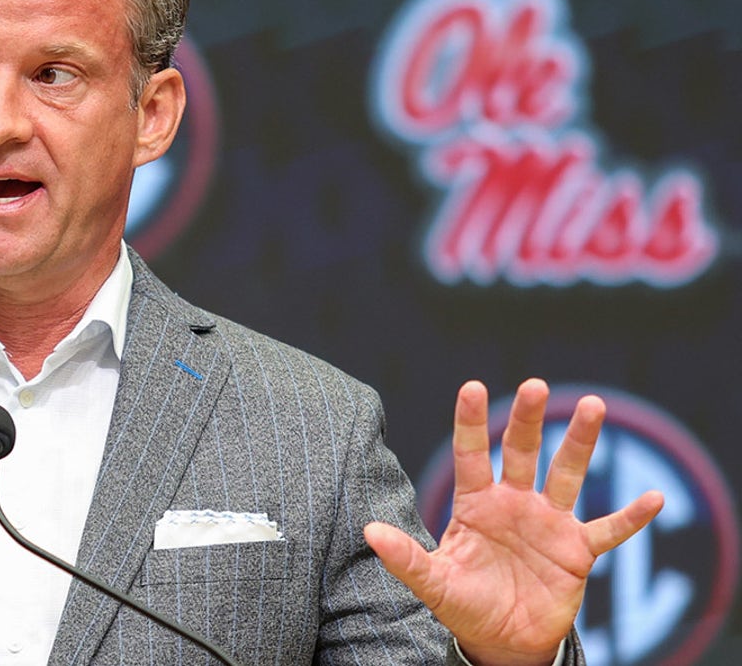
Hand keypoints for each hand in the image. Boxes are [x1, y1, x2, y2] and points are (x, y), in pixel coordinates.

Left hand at [364, 379, 663, 665]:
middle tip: (535, 385)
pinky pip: (608, 531)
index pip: (471, 454)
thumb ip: (405, 558)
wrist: (502, 638)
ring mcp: (549, 523)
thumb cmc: (464, 603)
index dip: (471, 422)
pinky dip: (630, 517)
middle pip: (521, 451)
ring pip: (567, 474)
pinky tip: (653, 499)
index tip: (472, 386)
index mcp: (476, 504)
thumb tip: (368, 531)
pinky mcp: (577, 551)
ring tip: (592, 405)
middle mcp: (514, 503)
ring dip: (580, 442)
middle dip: (527, 419)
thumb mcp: (433, 583)